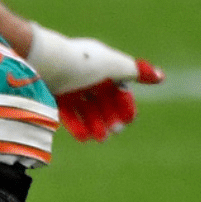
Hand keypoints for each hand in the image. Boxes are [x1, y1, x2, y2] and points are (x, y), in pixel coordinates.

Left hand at [25, 24, 164, 141]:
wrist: (41, 63)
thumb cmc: (79, 62)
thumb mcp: (112, 65)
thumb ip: (135, 72)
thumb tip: (160, 77)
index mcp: (100, 61)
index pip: (119, 85)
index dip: (125, 103)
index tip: (128, 120)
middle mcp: (83, 71)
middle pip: (102, 98)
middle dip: (110, 115)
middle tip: (114, 132)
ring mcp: (66, 83)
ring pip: (85, 107)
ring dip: (95, 123)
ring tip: (100, 139)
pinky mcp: (51, 93)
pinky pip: (67, 111)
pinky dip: (77, 124)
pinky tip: (84, 138)